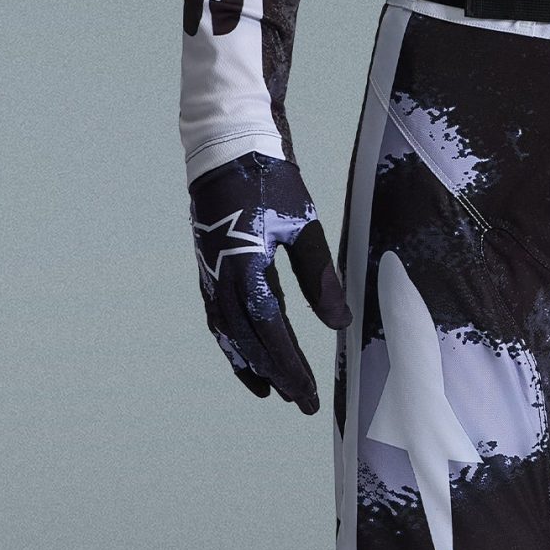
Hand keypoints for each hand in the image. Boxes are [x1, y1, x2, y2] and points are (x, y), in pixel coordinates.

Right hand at [189, 153, 348, 411]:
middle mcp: (222, 278)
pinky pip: (217, 317)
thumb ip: (320, 278)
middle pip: (248, 340)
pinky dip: (232, 342)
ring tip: (270, 390)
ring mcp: (211, 275)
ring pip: (228, 333)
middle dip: (275, 373)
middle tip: (300, 401)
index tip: (308, 394)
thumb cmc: (271, 182)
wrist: (225, 148)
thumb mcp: (303, 226)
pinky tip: (246, 354)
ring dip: (248, 364)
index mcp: (247, 268)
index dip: (290, 366)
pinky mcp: (209, 269)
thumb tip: (340, 324)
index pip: (271, 332)